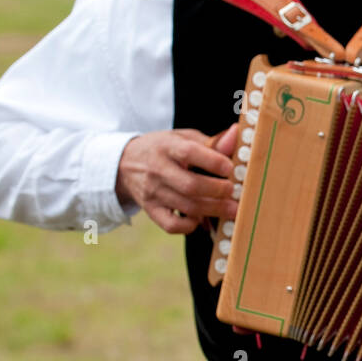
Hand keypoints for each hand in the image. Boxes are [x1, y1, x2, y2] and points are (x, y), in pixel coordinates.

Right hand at [115, 123, 239, 233]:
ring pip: (186, 206)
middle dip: (217, 190)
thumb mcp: (184, 139)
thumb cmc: (165, 149)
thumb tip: (236, 135)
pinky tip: (202, 219)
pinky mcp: (151, 210)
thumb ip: (212, 141)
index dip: (212, 161)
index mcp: (167, 147)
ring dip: (213, 210)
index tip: (230, 167)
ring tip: (232, 209)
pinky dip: (190, 226)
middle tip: (234, 190)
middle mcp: (157, 170)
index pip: (189, 152)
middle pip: (190, 185)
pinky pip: (171, 225)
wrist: (126, 163)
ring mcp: (153, 193)